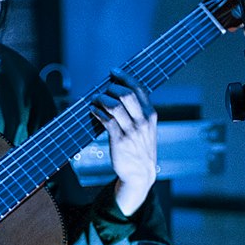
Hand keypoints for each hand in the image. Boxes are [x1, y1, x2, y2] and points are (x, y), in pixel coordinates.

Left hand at [90, 70, 157, 215]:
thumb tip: (120, 92)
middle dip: (111, 88)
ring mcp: (132, 131)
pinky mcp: (120, 141)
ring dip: (101, 99)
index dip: (125, 77)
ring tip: (95, 100)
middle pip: (126, 94)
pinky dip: (97, 112)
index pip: (139, 89)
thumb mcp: (146, 128)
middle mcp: (143, 121)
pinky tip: (93, 110)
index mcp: (151, 115)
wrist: (141, 173)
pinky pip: (106, 120)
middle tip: (103, 91)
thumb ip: (138, 112)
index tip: (114, 71)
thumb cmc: (140, 148)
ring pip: (114, 106)